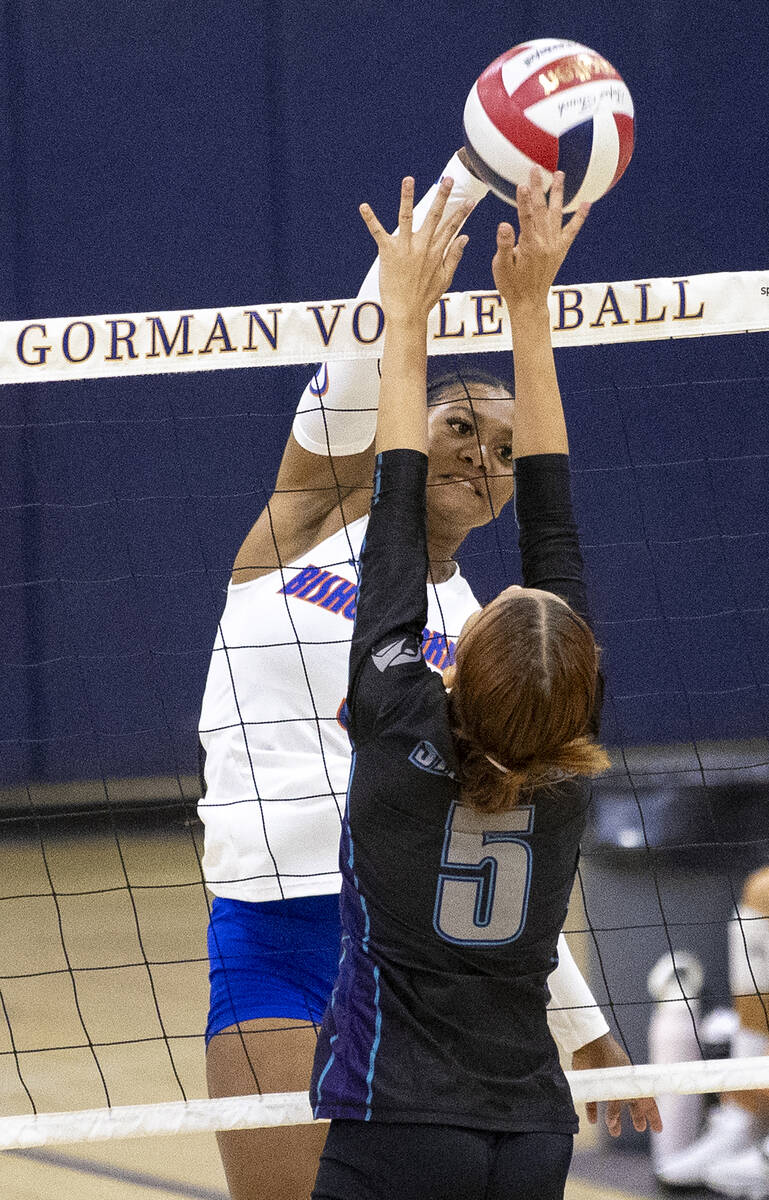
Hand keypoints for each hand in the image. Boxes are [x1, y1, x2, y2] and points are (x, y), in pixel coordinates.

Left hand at [359, 176, 471, 326]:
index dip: (462, 213)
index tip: (471, 200)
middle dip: (442, 197)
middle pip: (435, 217)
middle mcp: (423, 247)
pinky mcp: (388, 253)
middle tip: (448, 179)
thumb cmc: (425, 298)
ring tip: (409, 179)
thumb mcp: (446, 278)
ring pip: (407, 217)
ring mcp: (405, 248)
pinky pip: (378, 233)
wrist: (406, 313)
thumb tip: (465, 238)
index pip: (452, 227)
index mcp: (437, 252)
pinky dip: (371, 220)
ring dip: (407, 197)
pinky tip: (364, 207)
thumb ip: (455, 256)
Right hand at [492, 168, 588, 317]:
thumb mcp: (501, 267)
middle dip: (539, 188)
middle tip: (536, 168)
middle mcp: (545, 243)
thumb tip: (504, 225)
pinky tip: (587, 203)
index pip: (526, 218)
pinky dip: (579, 217)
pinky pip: (572, 230)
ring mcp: (555, 245)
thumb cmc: (511, 285)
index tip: (523, 184)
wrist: (529, 302)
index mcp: (529, 246)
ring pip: (556, 214)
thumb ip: (504, 246)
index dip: (524, 200)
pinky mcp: (561, 249)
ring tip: (560, 174)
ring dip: (558, 193)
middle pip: (541, 210)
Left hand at [571, 1032, 662, 1137]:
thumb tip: (611, 1124)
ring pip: (613, 1104)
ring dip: (614, 1119)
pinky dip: (593, 1111)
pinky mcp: (591, 1082)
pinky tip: (593, 1120)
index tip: (658, 1129)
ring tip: (614, 1132)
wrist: (589, 1043)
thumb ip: (615, 1106)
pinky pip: (593, 1100)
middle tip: (639, 1128)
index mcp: (632, 1082)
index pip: (646, 1102)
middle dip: (636, 1116)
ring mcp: (607, 1083)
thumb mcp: (615, 1084)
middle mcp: (621, 1084)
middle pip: (631, 1103)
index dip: (653, 1116)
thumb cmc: (607, 1060)